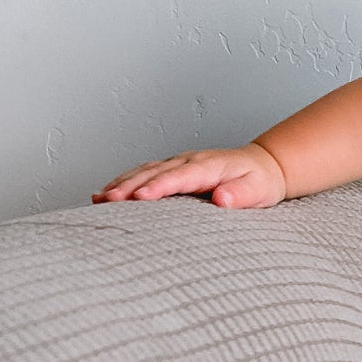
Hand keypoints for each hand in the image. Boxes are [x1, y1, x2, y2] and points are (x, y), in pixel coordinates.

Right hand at [92, 142, 286, 206]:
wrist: (263, 166)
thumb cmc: (260, 181)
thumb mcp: (258, 190)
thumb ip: (241, 195)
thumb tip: (222, 199)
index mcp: (208, 166)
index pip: (179, 177)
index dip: (158, 187)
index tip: (139, 197)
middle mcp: (189, 161)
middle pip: (154, 172)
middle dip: (129, 185)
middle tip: (107, 201)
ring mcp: (178, 163)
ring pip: (144, 171)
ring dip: (121, 183)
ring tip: (98, 199)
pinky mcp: (173, 169)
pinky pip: (144, 172)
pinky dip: (124, 181)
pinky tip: (106, 193)